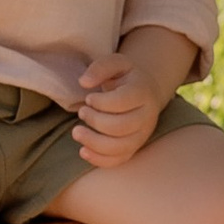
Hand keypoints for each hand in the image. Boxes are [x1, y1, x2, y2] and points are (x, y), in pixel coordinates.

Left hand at [73, 45, 169, 168]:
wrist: (147, 92)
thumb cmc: (126, 77)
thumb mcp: (116, 63)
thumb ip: (100, 67)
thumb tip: (84, 82)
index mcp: (143, 93)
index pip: (122, 102)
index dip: (100, 102)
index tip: (88, 98)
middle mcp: (147, 117)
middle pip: (120, 127)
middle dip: (94, 120)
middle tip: (81, 111)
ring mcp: (142, 135)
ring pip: (119, 147)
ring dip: (93, 142)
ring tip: (76, 132)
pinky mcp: (134, 148)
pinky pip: (119, 160)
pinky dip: (99, 159)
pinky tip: (83, 150)